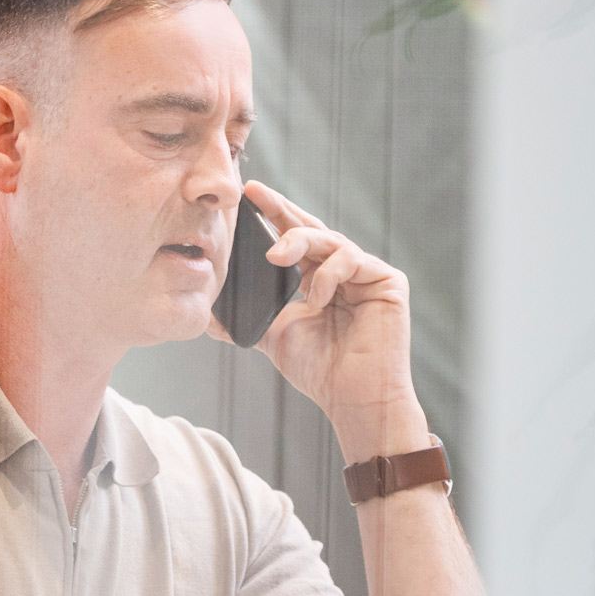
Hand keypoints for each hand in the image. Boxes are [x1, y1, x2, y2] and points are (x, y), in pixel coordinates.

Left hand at [212, 182, 428, 460]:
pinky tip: (317, 296)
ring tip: (274, 256)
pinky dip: (330, 274)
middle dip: (282, 210)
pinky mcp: (389, 282)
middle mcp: (344, 271)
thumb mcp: (274, 336)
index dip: (273, 215)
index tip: (246, 196)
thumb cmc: (319, 370)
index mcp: (318, 279)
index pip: (294, 240)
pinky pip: (354, 261)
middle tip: (254, 195)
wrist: (353, 400)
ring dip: (299, 242)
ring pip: (331, 241)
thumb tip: (205, 314)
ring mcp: (368, 275)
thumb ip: (246, 319)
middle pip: (312, 230)